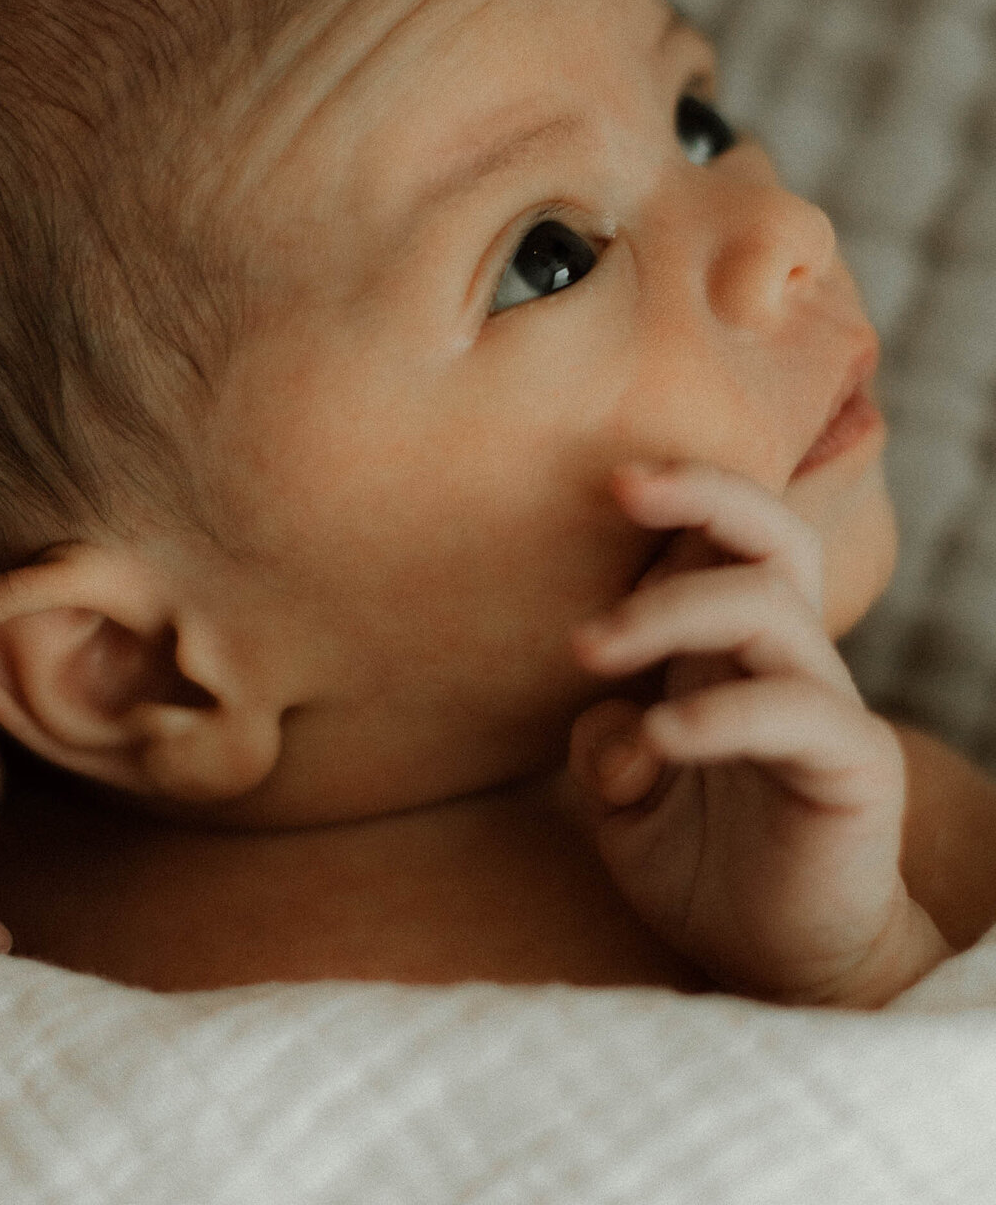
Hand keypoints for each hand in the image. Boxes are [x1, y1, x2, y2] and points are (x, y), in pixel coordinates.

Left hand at [567, 461, 950, 1005]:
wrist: (779, 969)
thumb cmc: (701, 867)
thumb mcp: (623, 802)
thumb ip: (601, 743)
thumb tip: (609, 716)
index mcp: (726, 653)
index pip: (723, 541)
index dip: (683, 495)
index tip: (611, 480)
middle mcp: (781, 662)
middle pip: (774, 539)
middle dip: (704, 495)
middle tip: (624, 487)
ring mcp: (823, 707)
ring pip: (771, 609)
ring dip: (672, 610)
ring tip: (591, 648)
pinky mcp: (857, 766)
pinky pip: (795, 712)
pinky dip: (719, 712)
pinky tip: (658, 739)